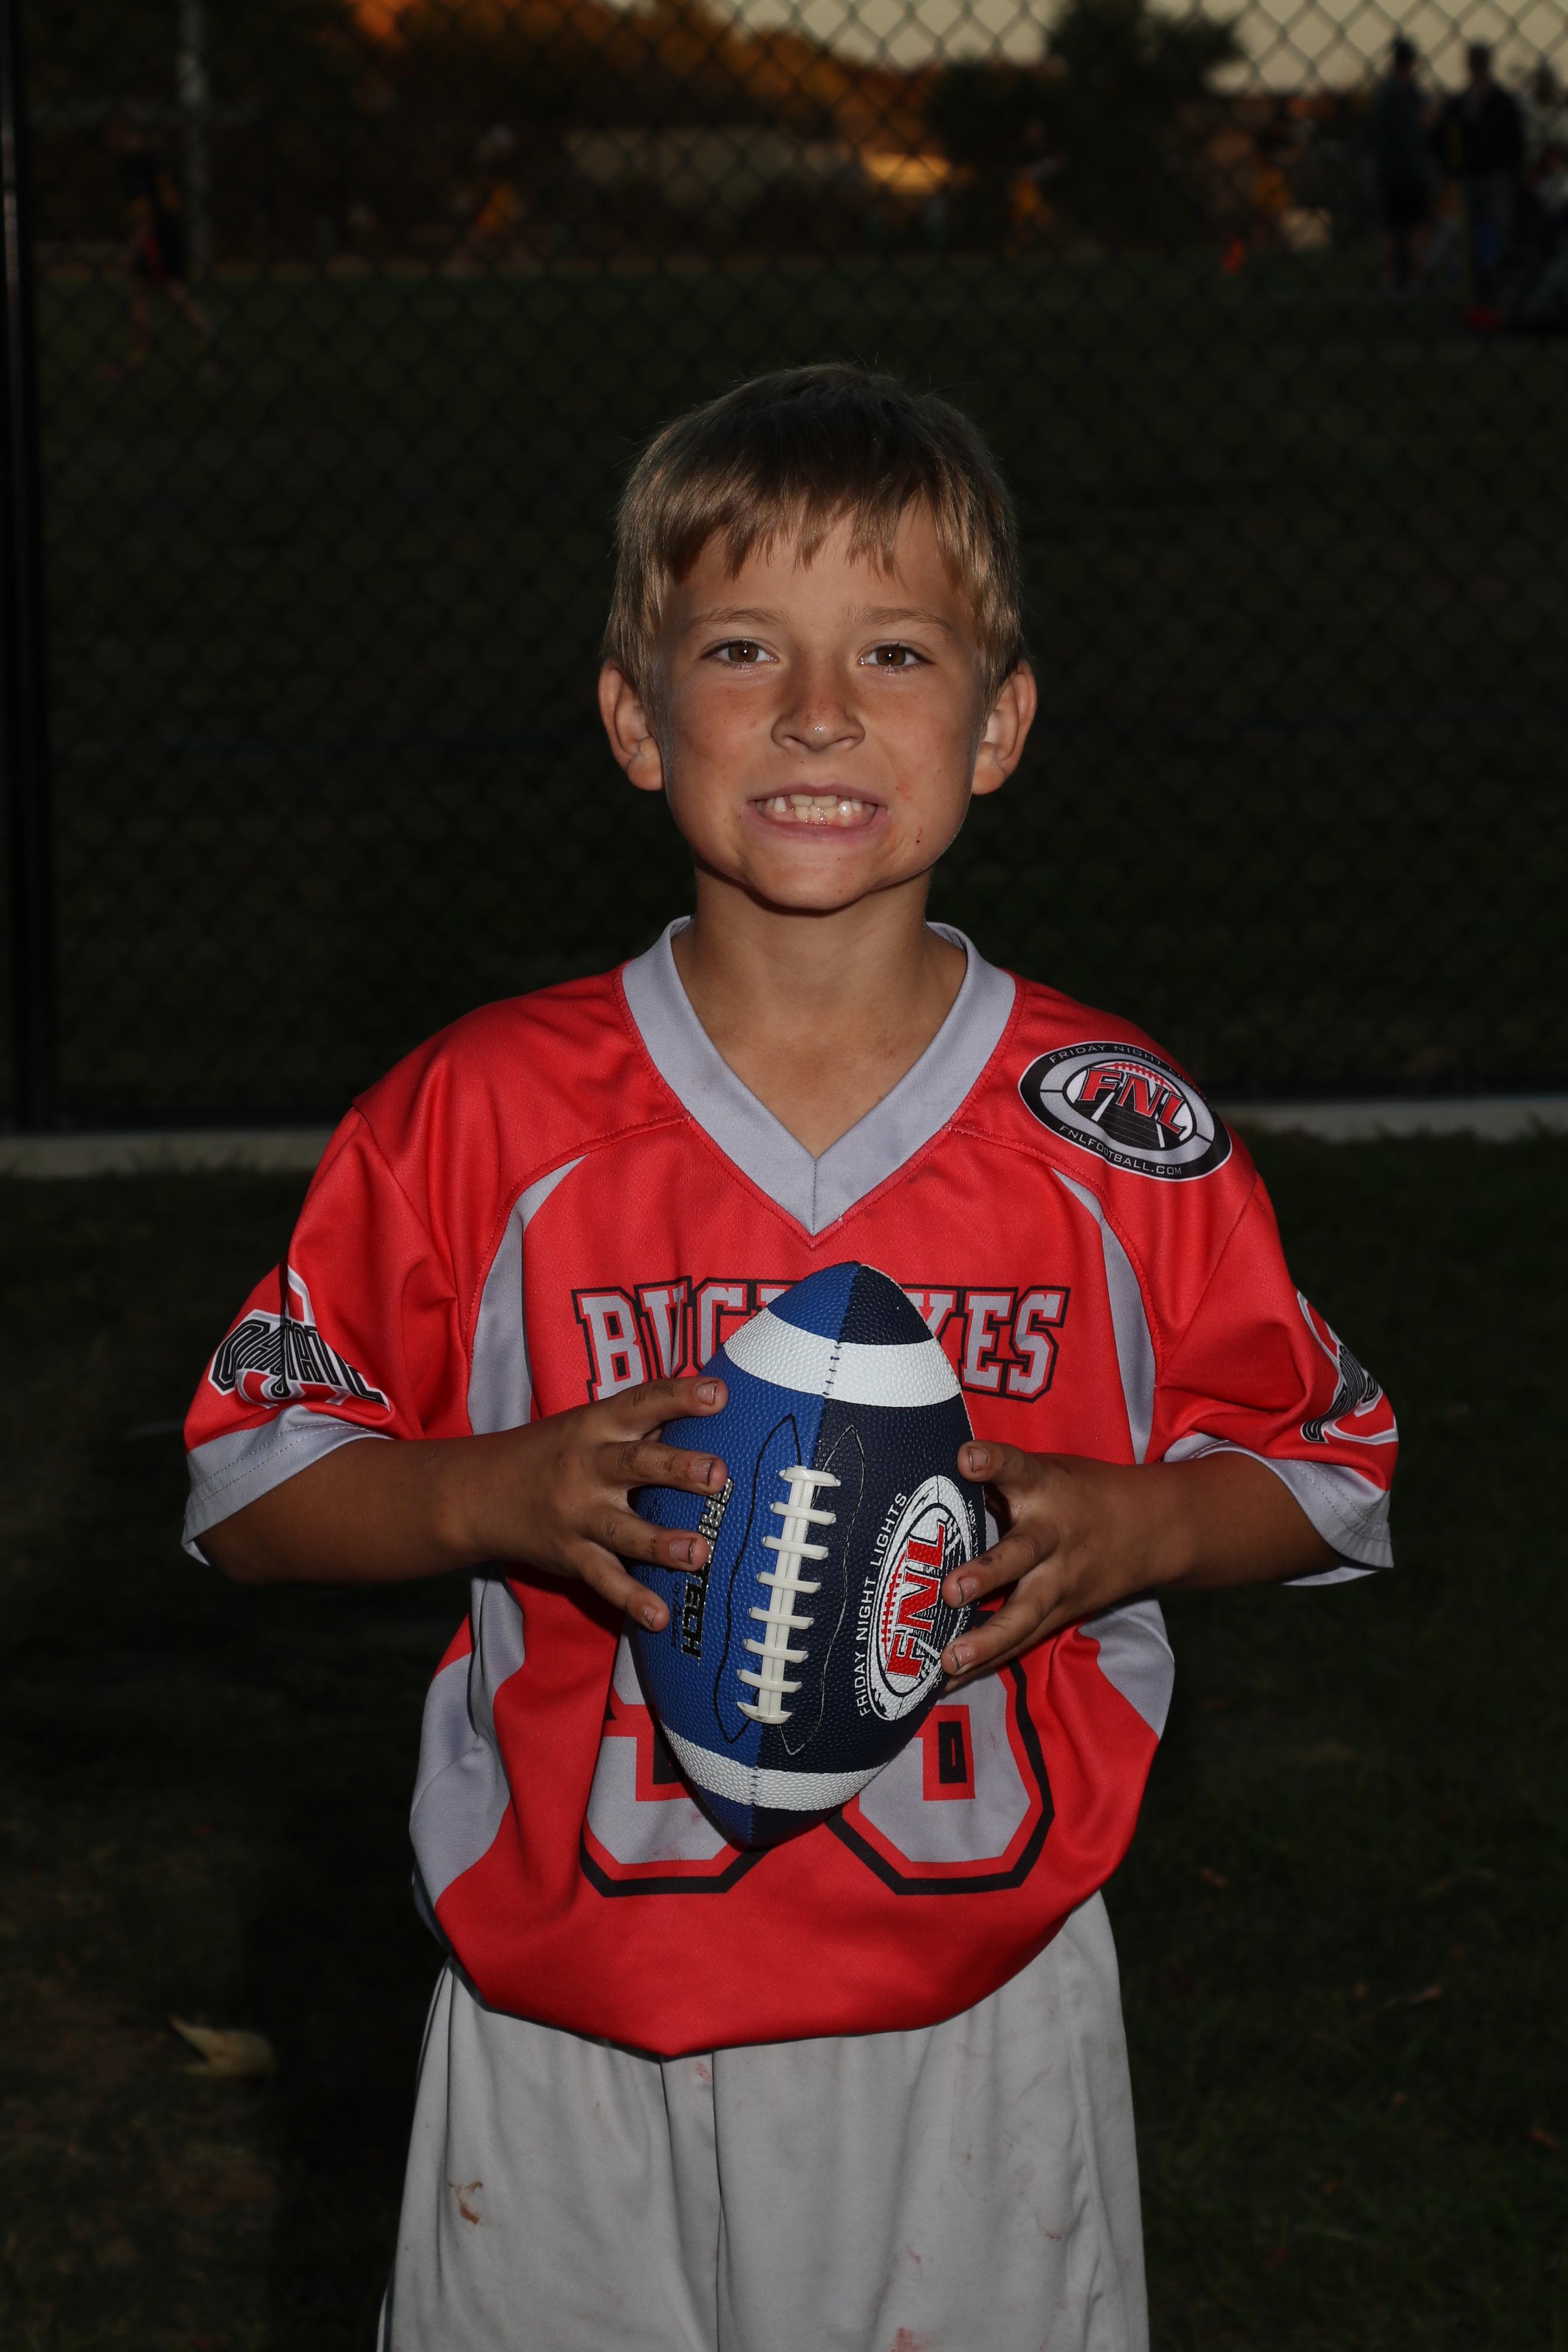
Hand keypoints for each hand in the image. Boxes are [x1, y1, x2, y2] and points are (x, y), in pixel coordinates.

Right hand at [462, 1376, 729, 1630]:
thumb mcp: (589, 1425)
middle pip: (635, 1464)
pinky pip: (604, 1580)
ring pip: (623, 1529)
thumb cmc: (553, 1453)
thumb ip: (642, 1425)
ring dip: (661, 1543)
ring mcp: (578, 1515)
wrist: (479, 1493)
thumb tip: (714, 1411)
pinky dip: (631, 1600)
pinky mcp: (571, 1555)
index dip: (678, 1397)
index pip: (641, 1404)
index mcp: (598, 1426)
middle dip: (677, 1468)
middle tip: (716, 1474)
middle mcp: (588, 1467)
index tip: (717, 1393)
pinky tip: (660, 1617)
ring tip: (698, 1553)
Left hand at [936, 1441, 1337, 1682]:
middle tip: (953, 1589)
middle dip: (988, 1575)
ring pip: (1025, 1614)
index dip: (993, 1462)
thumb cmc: (1078, 1491)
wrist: (1154, 1529)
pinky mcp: (1062, 1613)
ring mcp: (1061, 1581)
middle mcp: (1054, 1536)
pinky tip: (949, 1679)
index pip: (1018, 1467)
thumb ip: (997, 1479)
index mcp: (1047, 1487)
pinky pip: (1022, 1641)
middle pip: (1022, 1555)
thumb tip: (926, 1476)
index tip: (966, 1456)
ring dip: (987, 1640)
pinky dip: (987, 1662)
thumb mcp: (1046, 1470)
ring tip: (950, 1660)